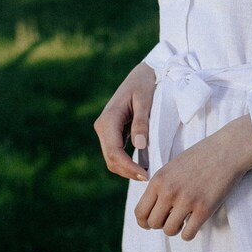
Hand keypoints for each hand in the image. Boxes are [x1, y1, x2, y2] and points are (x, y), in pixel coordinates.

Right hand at [94, 61, 156, 181]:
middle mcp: (102, 127)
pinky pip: (116, 152)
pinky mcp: (112, 132)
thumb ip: (141, 123)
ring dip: (127, 169)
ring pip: (112, 158)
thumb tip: (138, 146)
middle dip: (128, 171)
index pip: (114, 152)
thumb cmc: (145, 84)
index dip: (128, 167)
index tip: (146, 175)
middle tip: (149, 178)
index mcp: (108, 120)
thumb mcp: (145, 101)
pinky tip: (141, 166)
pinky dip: (126, 162)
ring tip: (147, 174)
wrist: (142, 73)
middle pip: (111, 159)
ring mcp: (105, 130)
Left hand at [134, 114, 251, 240]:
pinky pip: (188, 235)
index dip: (144, 222)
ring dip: (175, 229)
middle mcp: (169, 191)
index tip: (152, 222)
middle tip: (171, 218)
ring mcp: (187, 201)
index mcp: (159, 180)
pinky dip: (189, 234)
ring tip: (183, 220)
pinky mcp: (204, 209)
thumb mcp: (172, 167)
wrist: (227, 150)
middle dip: (161, 224)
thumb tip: (150, 210)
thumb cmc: (200, 158)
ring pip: (169, 231)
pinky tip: (194, 224)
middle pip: (153, 224)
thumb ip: (159, 186)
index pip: (140, 212)